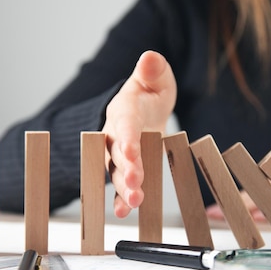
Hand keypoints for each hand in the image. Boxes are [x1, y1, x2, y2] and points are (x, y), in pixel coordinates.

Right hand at [101, 51, 176, 217]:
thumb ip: (153, 71)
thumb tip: (150, 57)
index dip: (126, 138)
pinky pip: (119, 186)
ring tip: (134, 203)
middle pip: (116, 153)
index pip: (124, 125)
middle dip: (125, 169)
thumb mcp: (155, 79)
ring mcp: (117, 155)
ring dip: (124, 188)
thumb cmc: (148, 94)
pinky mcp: (124, 169)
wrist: (141, 110)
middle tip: (135, 182)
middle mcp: (115, 135)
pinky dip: (121, 200)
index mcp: (124, 111)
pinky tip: (125, 211)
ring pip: (116, 173)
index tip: (131, 152)